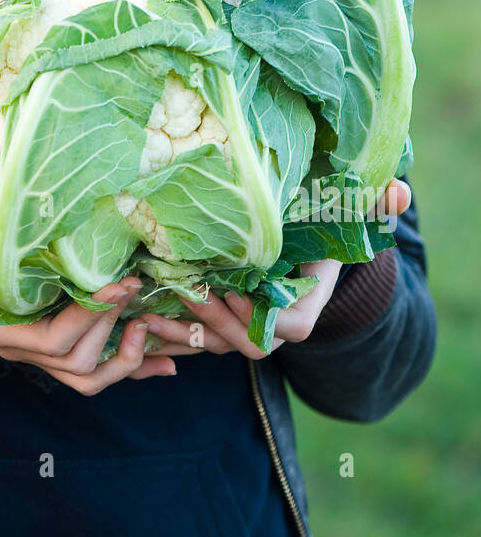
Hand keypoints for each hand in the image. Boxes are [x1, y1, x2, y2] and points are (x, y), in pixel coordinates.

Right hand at [0, 222, 178, 393]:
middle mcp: (15, 347)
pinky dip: (131, 367)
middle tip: (135, 284)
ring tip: (151, 320)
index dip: (88, 318)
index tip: (117, 284)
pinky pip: (94, 369)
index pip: (49, 341)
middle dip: (111, 325)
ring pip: (88, 375)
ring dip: (126, 355)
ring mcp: (33, 349)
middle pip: (76, 361)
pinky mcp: (49, 341)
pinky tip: (164, 362)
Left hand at [138, 177, 411, 361]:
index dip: (257, 314)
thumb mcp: (345, 215)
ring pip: (212, 345)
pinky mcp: (219, 326)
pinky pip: (193, 341)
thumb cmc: (321, 230)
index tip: (231, 289)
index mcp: (304, 309)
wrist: (302, 253)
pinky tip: (137, 317)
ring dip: (179, 333)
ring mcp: (244, 330)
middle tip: (182, 294)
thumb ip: (372, 205)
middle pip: (243, 342)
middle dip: (213, 323)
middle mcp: (273, 328)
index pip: (284, 326)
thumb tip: (400, 191)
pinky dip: (168, 333)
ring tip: (144, 315)